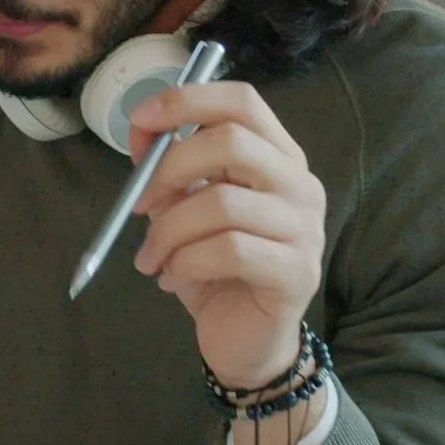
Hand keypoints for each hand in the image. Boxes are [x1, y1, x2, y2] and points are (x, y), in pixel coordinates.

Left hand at [128, 81, 327, 390]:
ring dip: (169, 231)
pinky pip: (229, 251)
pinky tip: (171, 279)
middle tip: (139, 205)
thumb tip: (143, 134)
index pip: (241, 102)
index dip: (186, 101)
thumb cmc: (216, 270)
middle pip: (231, 142)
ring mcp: (304, 228)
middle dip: (169, 169)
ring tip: (151, 258)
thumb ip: (172, 172)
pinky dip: (185, 262)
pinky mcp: (296, 272)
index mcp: (277, 156)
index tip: (140, 121)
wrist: (245, 342)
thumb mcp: (187, 211)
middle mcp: (299, 184)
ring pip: (222, 203)